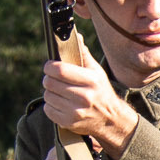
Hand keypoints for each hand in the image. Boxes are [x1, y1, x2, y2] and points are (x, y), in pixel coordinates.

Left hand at [41, 35, 137, 159]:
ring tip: (61, 93)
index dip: (49, 67)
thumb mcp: (97, 72)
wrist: (112, 120)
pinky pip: (48, 110)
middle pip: (50, 82)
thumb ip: (83, 54)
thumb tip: (76, 36)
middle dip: (49, 79)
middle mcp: (85, 96)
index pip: (59, 70)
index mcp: (91, 80)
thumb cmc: (101, 91)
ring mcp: (76, 111)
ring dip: (51, 93)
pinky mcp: (69, 122)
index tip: (50, 67)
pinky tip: (62, 105)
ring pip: (48, 96)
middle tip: (56, 80)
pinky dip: (52, 106)